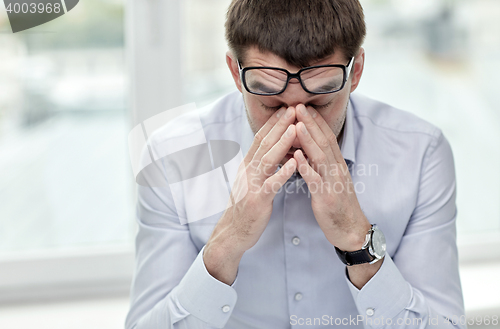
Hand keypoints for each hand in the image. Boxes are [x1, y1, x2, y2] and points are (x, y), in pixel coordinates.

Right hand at [203, 106, 297, 284]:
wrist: (234, 231)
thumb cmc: (247, 205)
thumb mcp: (252, 180)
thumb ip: (260, 164)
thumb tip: (270, 148)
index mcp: (248, 165)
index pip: (260, 138)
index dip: (273, 122)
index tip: (286, 108)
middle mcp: (248, 171)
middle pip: (264, 143)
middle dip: (279, 125)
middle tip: (292, 108)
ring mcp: (252, 184)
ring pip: (267, 159)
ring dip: (282, 142)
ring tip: (295, 128)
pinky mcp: (258, 200)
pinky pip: (271, 183)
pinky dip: (283, 171)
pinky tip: (295, 162)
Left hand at [293, 104, 370, 251]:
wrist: (351, 230)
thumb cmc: (338, 205)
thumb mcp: (331, 180)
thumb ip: (321, 165)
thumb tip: (308, 150)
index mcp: (337, 165)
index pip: (326, 138)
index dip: (316, 121)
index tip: (304, 106)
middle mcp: (337, 169)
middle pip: (323, 142)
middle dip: (310, 123)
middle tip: (298, 105)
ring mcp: (333, 182)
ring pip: (320, 157)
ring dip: (308, 140)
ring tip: (296, 124)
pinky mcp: (327, 197)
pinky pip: (316, 180)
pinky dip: (306, 167)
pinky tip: (296, 157)